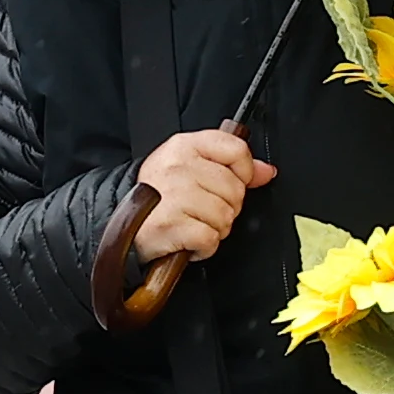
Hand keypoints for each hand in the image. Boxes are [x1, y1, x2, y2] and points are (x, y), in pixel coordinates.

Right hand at [127, 127, 271, 264]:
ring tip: (193, 223)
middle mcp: (178, 167)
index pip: (237, 150)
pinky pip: (210, 239)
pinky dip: (204, 247)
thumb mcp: (191, 168)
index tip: (232, 182)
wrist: (125, 225)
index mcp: (185, 146)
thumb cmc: (160, 197)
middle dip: (226, 206)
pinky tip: (188, 239)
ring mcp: (173, 196)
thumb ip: (232, 166)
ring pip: (225, 216)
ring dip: (215, 228)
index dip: (243, 172)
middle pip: (235, 189)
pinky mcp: (170, 225)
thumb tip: (267, 171)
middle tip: (203, 209)